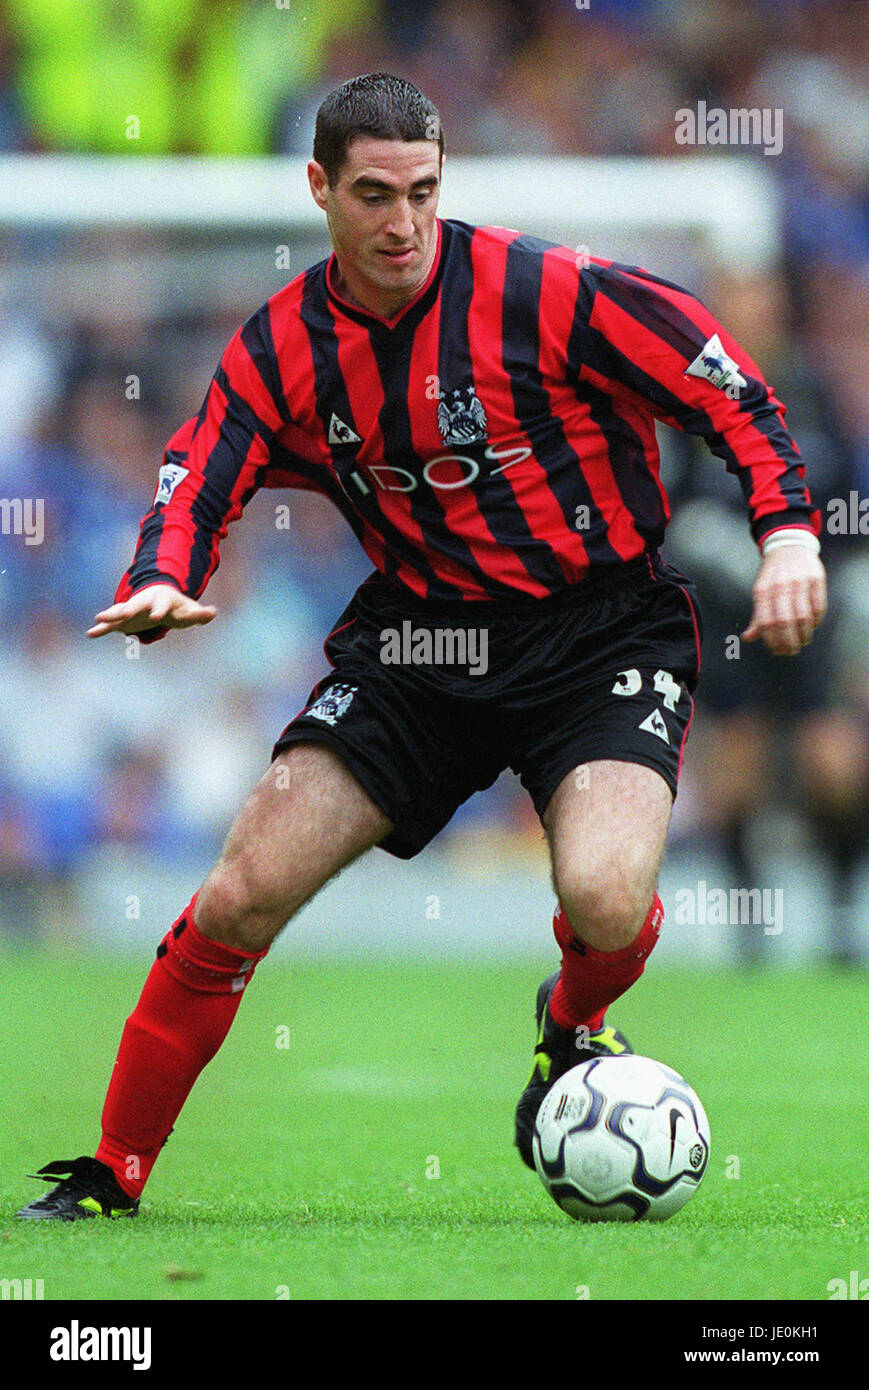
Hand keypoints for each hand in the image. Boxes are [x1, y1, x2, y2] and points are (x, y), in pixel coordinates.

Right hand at [87, 583, 217, 637]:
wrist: (160, 598)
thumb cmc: (176, 606)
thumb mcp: (189, 609)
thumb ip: (201, 613)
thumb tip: (213, 612)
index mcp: (161, 601)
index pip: (160, 605)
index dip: (159, 610)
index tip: (156, 617)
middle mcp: (143, 604)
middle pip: (135, 606)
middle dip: (127, 609)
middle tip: (121, 613)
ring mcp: (132, 610)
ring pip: (119, 612)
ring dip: (109, 616)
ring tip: (97, 619)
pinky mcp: (124, 619)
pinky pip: (111, 624)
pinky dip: (101, 629)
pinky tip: (90, 634)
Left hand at [742, 546, 826, 654]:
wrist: (789, 546)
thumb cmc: (773, 574)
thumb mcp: (760, 592)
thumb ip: (757, 616)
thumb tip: (748, 638)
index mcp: (763, 590)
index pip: (766, 622)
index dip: (773, 640)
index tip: (778, 651)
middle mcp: (780, 585)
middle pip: (785, 621)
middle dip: (789, 641)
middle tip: (792, 651)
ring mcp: (800, 581)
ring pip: (803, 616)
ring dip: (804, 634)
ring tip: (803, 641)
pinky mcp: (816, 578)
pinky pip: (819, 606)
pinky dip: (816, 620)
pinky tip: (813, 626)